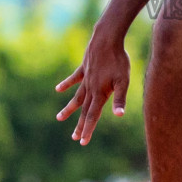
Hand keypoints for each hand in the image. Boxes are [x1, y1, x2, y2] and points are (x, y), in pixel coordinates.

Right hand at [55, 26, 131, 145]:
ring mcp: (86, 78)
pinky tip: (58, 89)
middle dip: (80, 125)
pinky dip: (66, 84)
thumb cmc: (118, 60)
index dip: (88, 129)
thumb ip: (120, 98)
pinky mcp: (84, 68)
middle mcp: (90, 88)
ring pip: (76, 97)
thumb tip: (119, 115)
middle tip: (74, 138)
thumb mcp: (123, 80)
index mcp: (100, 93)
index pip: (92, 116)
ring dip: (69, 109)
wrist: (107, 39)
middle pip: (84, 110)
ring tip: (59, 118)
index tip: (82, 142)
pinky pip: (74, 79)